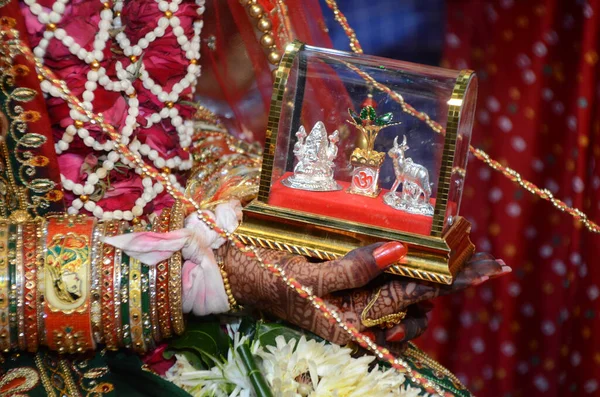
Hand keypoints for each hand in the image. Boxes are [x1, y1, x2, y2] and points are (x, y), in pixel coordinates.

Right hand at [220, 243, 509, 348]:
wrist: (236, 272)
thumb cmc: (266, 276)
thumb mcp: (306, 278)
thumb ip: (351, 270)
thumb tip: (397, 252)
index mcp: (351, 322)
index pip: (409, 298)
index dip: (447, 281)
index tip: (485, 269)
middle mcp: (360, 316)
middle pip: (417, 297)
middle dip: (453, 280)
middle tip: (489, 263)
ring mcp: (357, 302)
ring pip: (407, 293)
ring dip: (432, 275)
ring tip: (457, 258)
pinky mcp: (350, 288)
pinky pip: (388, 285)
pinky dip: (406, 270)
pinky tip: (416, 257)